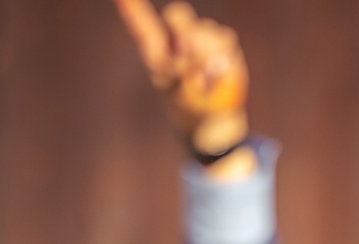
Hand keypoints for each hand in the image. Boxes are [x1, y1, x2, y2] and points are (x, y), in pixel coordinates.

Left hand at [113, 0, 248, 158]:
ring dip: (208, 54)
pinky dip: (226, 56)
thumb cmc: (187, 106)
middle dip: (185, 31)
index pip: (141, 23)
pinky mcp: (224, 44)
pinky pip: (226, 38)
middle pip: (178, 15)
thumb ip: (178, 71)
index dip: (132, 7)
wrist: (213, 117)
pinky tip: (221, 74)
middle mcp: (177, 37)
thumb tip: (191, 53)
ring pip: (206, 29)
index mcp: (157, 49)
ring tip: (207, 82)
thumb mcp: (176, 92)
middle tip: (188, 52)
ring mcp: (202, 38)